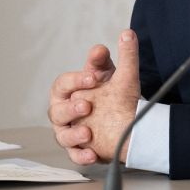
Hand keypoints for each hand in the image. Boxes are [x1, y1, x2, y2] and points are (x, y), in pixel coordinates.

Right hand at [48, 42, 116, 164]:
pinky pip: (75, 156)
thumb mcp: (124, 77)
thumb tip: (127, 33)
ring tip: (88, 132)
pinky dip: (82, 157)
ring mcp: (73, 131)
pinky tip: (92, 155)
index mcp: (72, 91)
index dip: (75, 80)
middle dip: (70, 108)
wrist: (133, 123)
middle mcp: (67, 112)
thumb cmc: (119, 97)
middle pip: (56, 110)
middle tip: (86, 105)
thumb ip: (124, 56)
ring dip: (73, 134)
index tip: (92, 78)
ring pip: (62, 134)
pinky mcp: (82, 150)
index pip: (62, 84)